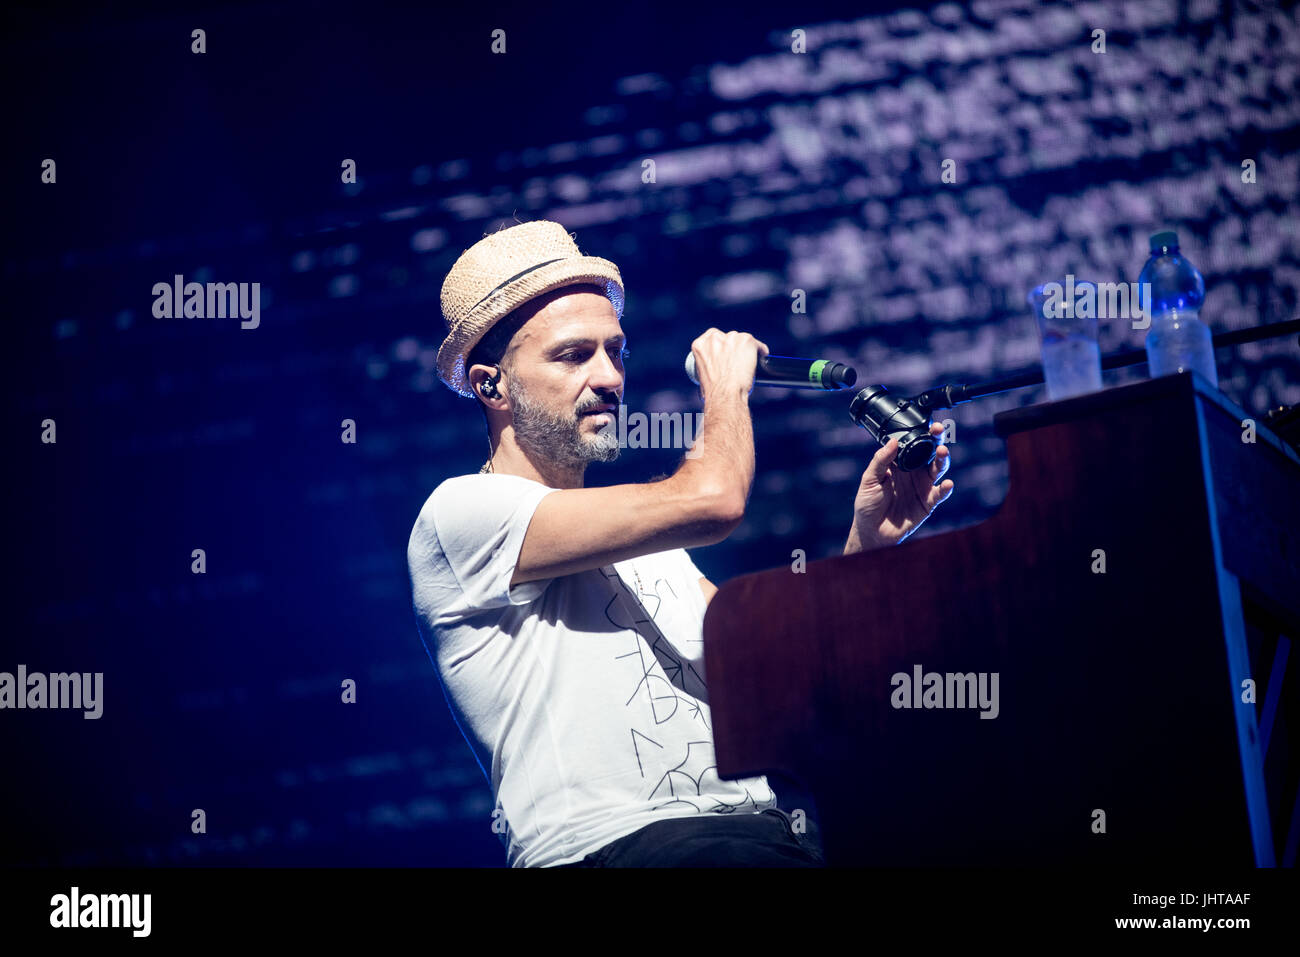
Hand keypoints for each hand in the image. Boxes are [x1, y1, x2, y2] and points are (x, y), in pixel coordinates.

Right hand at [690, 329, 769, 396]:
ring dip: (745, 350)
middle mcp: (715, 338)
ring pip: (742, 341)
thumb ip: (708, 362)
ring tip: (747, 364)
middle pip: (728, 337)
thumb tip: (717, 365)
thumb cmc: (714, 390)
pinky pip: (757, 344)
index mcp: (700, 345)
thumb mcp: (701, 373)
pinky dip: (760, 350)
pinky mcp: (746, 340)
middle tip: (737, 361)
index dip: (722, 345)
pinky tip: (761, 357)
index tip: (726, 351)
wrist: (725, 394)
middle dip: (733, 348)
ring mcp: (731, 338)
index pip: (713, 336)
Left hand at [844, 422, 954, 553]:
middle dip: (936, 440)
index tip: (927, 424)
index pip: (913, 445)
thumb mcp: (869, 480)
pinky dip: (945, 488)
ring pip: (938, 469)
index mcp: (900, 464)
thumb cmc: (867, 505)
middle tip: (938, 431)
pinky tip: (946, 484)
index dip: (921, 434)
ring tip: (942, 453)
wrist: (871, 531)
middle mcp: (914, 472)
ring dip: (942, 460)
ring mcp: (922, 486)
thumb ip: (881, 461)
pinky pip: (939, 494)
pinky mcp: (928, 502)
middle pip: (929, 453)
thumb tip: (893, 441)